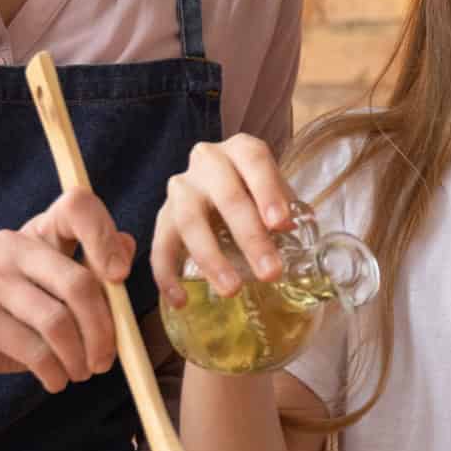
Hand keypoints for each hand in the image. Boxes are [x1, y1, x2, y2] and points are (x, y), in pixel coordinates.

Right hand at [0, 189, 131, 397]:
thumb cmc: (15, 321)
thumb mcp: (56, 294)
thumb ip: (92, 272)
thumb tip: (127, 246)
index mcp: (38, 232)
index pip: (76, 206)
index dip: (105, 236)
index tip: (120, 277)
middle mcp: (11, 246)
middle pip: (79, 282)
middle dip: (102, 330)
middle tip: (105, 361)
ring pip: (58, 322)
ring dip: (79, 358)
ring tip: (80, 373)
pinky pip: (35, 349)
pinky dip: (54, 371)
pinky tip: (55, 380)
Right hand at [152, 134, 296, 304]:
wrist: (214, 183)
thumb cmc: (253, 189)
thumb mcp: (272, 190)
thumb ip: (283, 207)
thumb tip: (291, 231)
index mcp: (240, 150)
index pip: (254, 161)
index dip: (267, 191)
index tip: (282, 224)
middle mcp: (207, 161)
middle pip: (227, 196)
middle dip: (250, 236)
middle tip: (270, 272)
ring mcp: (181, 187)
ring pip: (189, 220)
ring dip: (211, 258)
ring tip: (231, 289)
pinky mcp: (162, 215)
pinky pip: (159, 245)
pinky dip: (167, 275)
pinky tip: (180, 300)